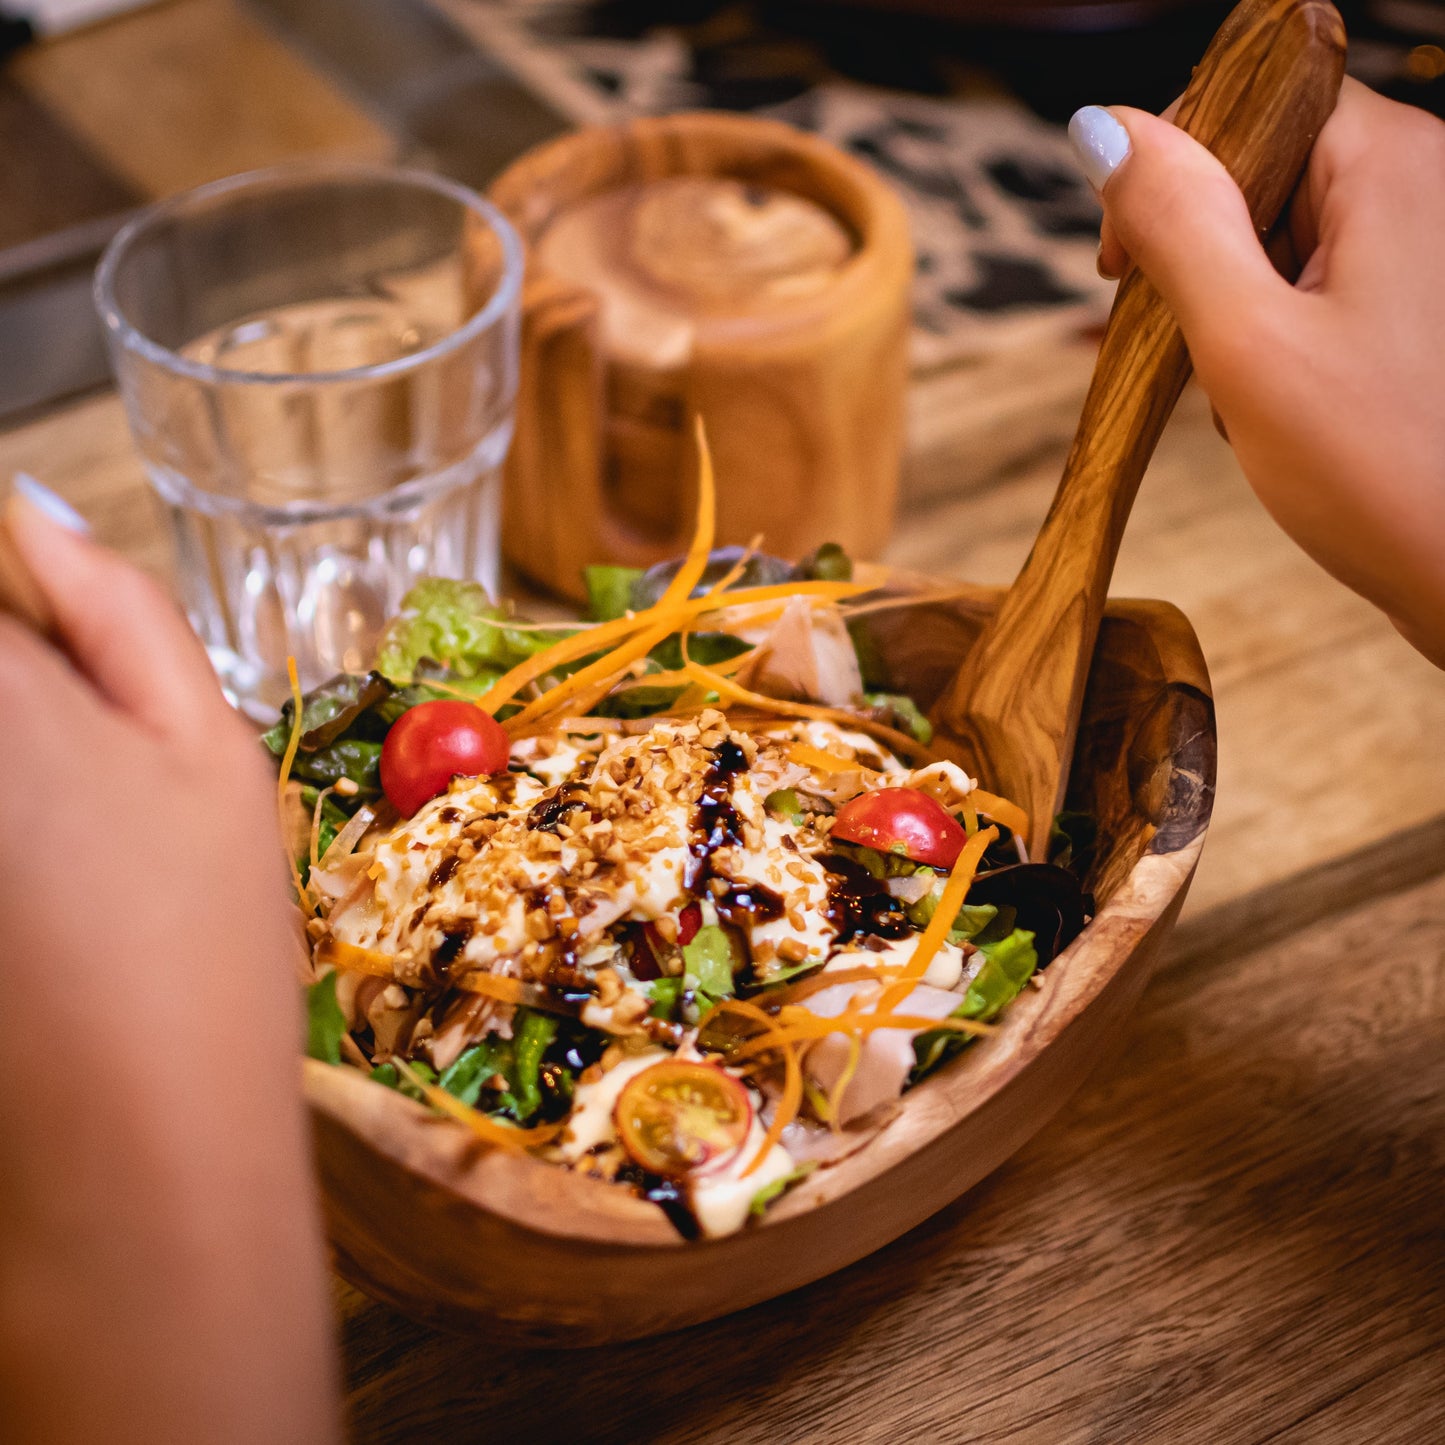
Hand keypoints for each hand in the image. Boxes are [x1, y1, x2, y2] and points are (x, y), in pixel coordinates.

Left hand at [0, 487, 337, 1443]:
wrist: (128, 1155)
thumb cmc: (195, 946)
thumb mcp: (211, 749)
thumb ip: (116, 607)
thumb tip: (34, 507)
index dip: (12, 591)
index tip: (41, 630)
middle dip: (11, 677)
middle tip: (63, 747)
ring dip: (10, 764)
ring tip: (54, 831)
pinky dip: (0, 837)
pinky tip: (28, 886)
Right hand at [1071, 80, 1444, 665]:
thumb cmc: (1382, 472)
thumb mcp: (1247, 341)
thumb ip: (1176, 225)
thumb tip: (1104, 129)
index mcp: (1393, 166)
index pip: (1250, 102)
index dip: (1169, 170)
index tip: (1120, 267)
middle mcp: (1421, 187)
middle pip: (1264, 170)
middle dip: (1203, 256)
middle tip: (1186, 342)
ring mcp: (1423, 250)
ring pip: (1282, 237)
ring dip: (1233, 308)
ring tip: (1244, 391)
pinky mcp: (1415, 309)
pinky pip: (1315, 288)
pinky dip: (1272, 339)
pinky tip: (1273, 403)